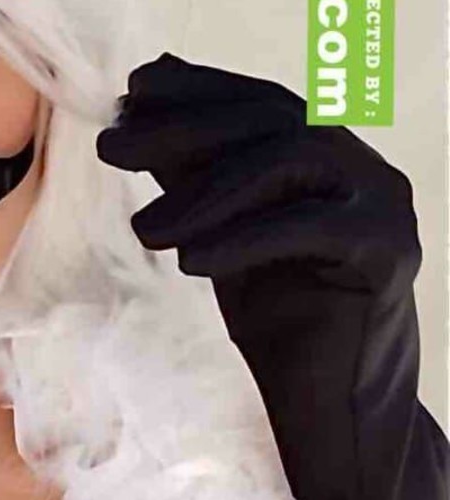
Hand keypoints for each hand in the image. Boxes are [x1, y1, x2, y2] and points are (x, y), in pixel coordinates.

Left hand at [96, 51, 420, 302]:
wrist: (335, 409)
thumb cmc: (281, 321)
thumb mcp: (221, 234)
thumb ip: (192, 170)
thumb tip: (141, 97)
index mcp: (328, 158)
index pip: (261, 105)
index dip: (196, 89)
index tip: (131, 91)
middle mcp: (362, 169)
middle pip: (271, 122)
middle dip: (182, 128)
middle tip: (110, 147)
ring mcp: (383, 204)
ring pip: (289, 161)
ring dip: (204, 191)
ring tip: (143, 231)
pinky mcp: (388, 251)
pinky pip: (309, 227)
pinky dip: (243, 239)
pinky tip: (190, 262)